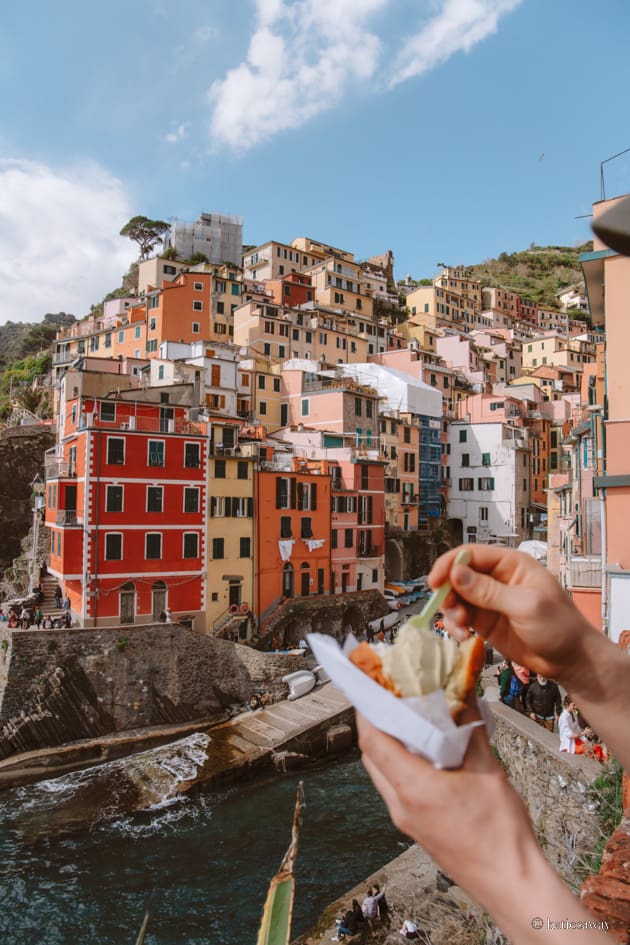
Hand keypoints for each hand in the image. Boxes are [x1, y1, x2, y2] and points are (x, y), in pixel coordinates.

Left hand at [357, 712, 607, 941]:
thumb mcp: (488, 769)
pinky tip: (425, 754)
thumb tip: (464, 697)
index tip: (371, 686)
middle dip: (376, 724)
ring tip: (408, 721)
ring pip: (382, 773)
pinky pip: (396, 788)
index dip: (367, 709)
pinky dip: (401, 765)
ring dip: (388, 745)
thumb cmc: (501, 834)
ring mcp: (406, 819)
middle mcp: (401, 805)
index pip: (372, 741)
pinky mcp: (416, 828)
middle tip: (390, 699)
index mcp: (413, 788)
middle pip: (371, 756)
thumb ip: (471, 729)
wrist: (512, 884)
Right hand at [428, 545, 598, 690]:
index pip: (471, 554)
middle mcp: (497, 579)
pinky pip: (460, 617)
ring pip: (456, 597)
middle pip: (458, 575)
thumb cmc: (560, 627)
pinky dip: (455, 626)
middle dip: (448, 591)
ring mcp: (489, 600)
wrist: (571, 660)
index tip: (435, 582)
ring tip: (461, 628)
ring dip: (451, 611)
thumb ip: (489, 591)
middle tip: (448, 608)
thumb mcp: (526, 606)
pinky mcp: (485, 620)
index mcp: (510, 564)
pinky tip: (463, 636)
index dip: (449, 565)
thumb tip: (456, 574)